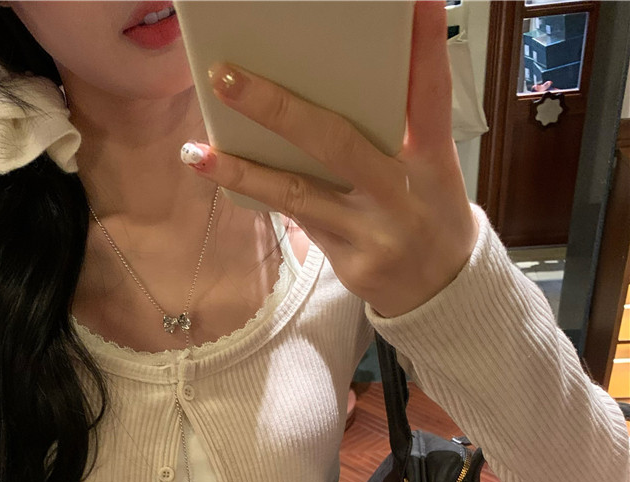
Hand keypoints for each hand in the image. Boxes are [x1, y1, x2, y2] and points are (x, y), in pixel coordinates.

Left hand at [181, 0, 478, 318]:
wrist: (442, 294)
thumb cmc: (428, 213)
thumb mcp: (431, 168)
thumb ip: (395, 127)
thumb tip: (328, 82)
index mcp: (433, 158)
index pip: (430, 94)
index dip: (426, 46)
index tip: (419, 1)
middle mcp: (402, 194)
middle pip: (336, 141)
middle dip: (277, 108)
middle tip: (227, 76)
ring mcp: (373, 232)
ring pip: (297, 193)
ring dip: (242, 171)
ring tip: (197, 152)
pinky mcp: (349, 262)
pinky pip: (295, 221)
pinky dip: (257, 194)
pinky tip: (219, 175)